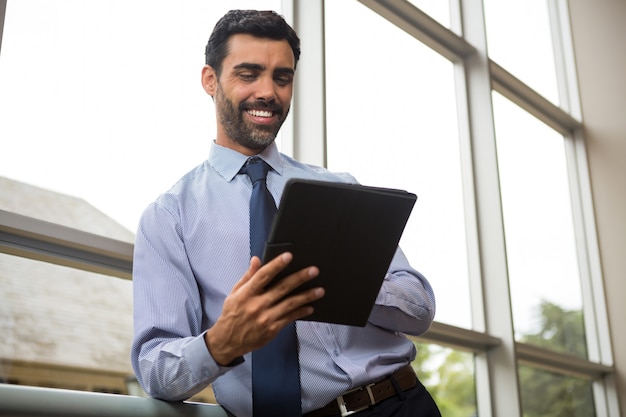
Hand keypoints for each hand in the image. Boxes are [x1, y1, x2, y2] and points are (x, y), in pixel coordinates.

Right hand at [204, 252, 323, 365]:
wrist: (228, 341)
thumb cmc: (232, 314)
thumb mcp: (235, 293)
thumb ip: (248, 276)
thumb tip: (257, 259)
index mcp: (246, 294)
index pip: (263, 276)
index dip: (276, 265)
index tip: (289, 256)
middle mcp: (257, 305)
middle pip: (281, 288)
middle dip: (299, 278)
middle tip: (314, 271)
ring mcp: (266, 318)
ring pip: (290, 304)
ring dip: (306, 296)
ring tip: (320, 290)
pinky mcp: (272, 329)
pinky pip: (290, 318)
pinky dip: (301, 312)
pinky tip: (310, 307)